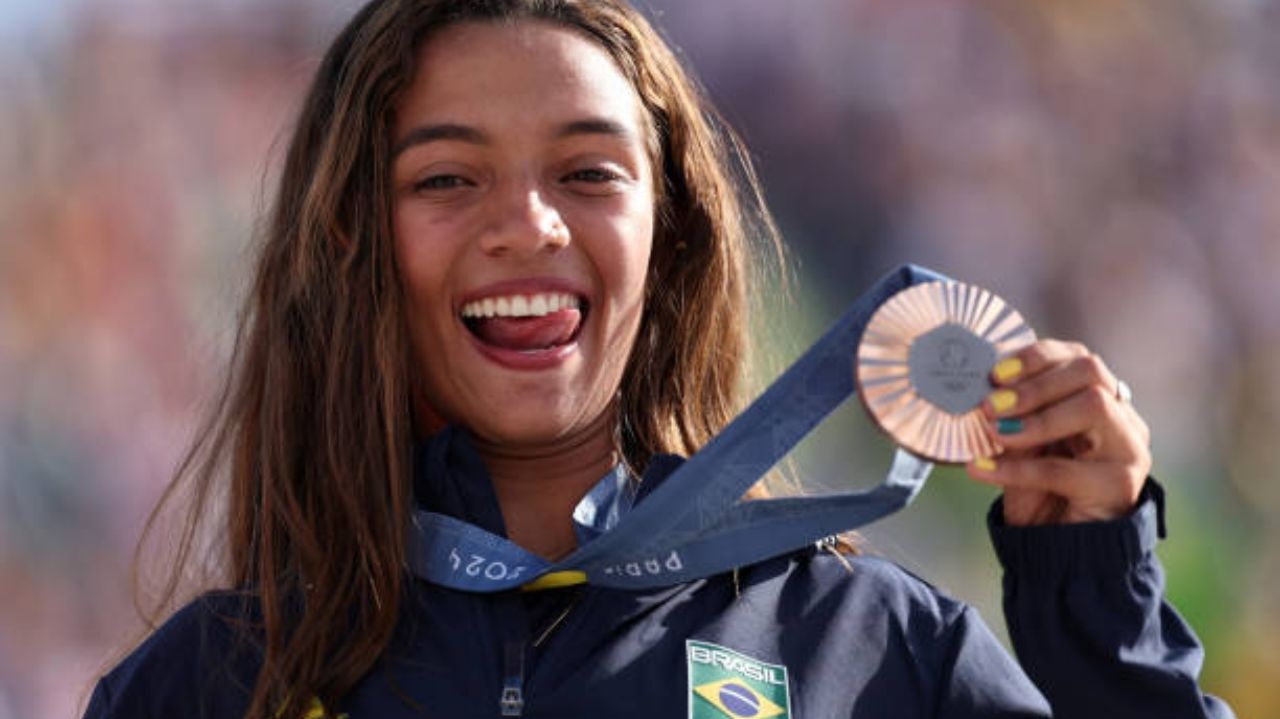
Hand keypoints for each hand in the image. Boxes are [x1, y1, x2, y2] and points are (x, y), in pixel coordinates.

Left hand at [965, 339, 1150, 525]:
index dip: (1037, 358)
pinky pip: (1066, 469)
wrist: (1064, 552)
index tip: (996, 373)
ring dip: (1036, 418)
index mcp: (1100, 399)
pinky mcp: (1121, 486)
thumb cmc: (1041, 493)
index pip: (1077, 358)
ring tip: (995, 433)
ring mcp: (1128, 449)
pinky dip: (1017, 468)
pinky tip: (982, 469)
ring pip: (1094, 407)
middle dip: (1036, 384)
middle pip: (1091, 372)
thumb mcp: (1021, 448)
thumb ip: (1012, 419)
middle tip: (991, 405)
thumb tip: (983, 396)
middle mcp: (1122, 418)